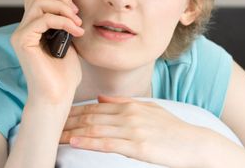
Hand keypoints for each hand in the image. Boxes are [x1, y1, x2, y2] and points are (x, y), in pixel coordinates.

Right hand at [11, 0, 84, 104]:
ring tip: (77, 22)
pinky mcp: (22, 41)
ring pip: (38, 3)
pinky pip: (43, 19)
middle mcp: (23, 28)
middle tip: (76, 12)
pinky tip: (75, 32)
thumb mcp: (68, 40)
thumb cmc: (64, 74)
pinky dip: (62, 21)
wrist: (58, 96)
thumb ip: (64, 22)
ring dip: (63, 8)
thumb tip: (70, 4)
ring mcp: (20, 34)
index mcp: (32, 26)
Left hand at [60, 95, 210, 167]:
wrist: (196, 143)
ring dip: (71, 133)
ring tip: (54, 136)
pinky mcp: (138, 146)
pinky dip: (88, 142)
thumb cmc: (172, 129)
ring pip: (94, 129)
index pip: (93, 108)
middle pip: (89, 117)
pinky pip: (107, 144)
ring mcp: (132, 130)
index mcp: (128, 106)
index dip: (72, 112)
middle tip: (49, 126)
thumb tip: (101, 99)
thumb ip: (123, 103)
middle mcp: (127, 115)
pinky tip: (74, 142)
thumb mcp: (149, 109)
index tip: (57, 115)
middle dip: (67, 122)